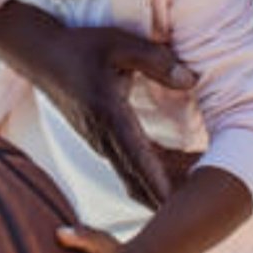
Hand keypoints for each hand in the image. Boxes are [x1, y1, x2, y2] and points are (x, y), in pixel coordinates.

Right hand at [0, 1, 195, 208]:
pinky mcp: (101, 140)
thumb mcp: (120, 44)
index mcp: (110, 116)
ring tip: (204, 180)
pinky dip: (155, 171)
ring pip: (135, 176)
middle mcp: (104, 138)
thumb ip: (156, 61)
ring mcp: (100, 142)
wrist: (42, 56)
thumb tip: (191, 79)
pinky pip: (130, 165)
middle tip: (210, 198)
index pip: (140, 162)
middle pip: (140, 181)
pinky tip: (180, 164)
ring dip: (166, 183)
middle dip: (171, 196)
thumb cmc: (82, 47)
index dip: (162, 187)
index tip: (184, 208)